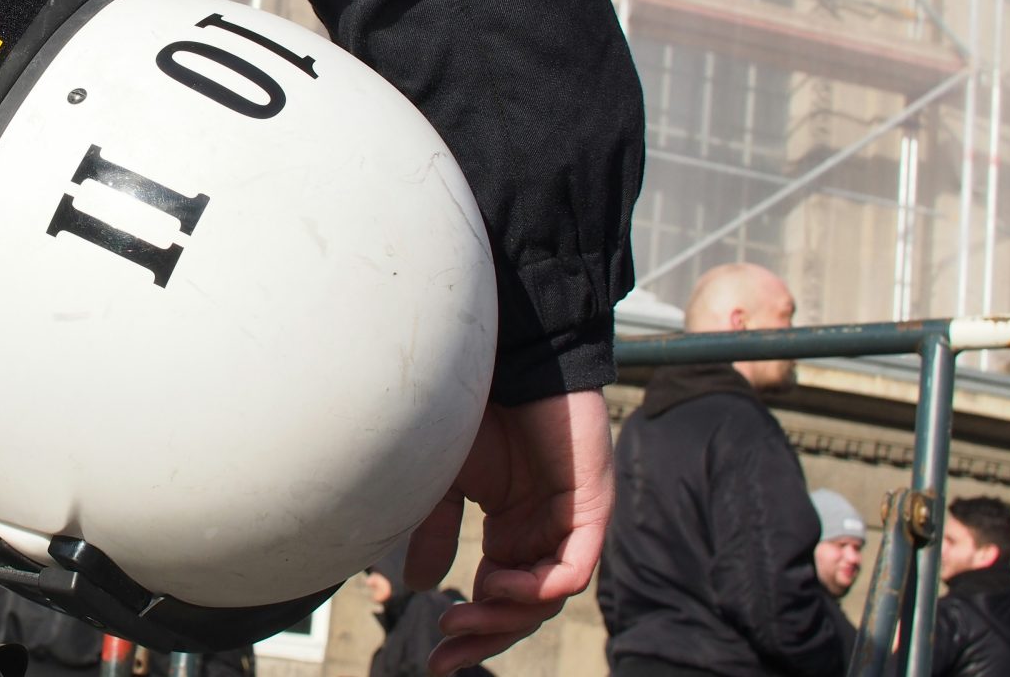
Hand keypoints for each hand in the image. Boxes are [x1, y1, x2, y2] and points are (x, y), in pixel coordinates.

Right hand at [402, 389, 613, 675]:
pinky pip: (574, 568)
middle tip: (446, 655)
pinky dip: (538, 587)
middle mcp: (545, 532)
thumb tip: (420, 586)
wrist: (500, 362)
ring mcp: (570, 521)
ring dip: (505, 616)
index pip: (502, 598)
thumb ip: (437, 534)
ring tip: (464, 613)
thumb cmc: (470, 410)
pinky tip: (500, 584)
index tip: (435, 657)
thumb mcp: (444, 484)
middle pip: (526, 609)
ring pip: (548, 598)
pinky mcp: (590, 507)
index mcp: (514, 529)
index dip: (473, 631)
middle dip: (486, 637)